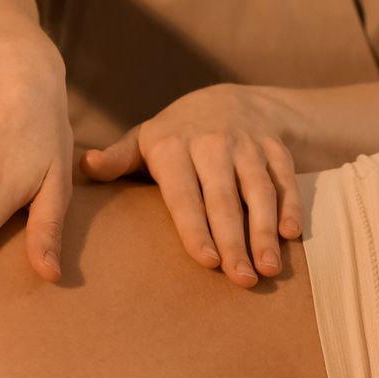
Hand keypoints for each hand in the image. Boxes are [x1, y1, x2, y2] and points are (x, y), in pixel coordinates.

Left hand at [79, 83, 303, 287]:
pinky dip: (292, 205)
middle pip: (224, 198)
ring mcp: (247, 145)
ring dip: (266, 230)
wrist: (230, 98)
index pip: (185, 194)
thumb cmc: (177, 135)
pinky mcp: (276, 148)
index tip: (206, 261)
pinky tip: (292, 235)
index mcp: (173, 146)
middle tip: (242, 279)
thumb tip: (87, 166)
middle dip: (235, 240)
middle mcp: (212, 143)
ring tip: (269, 268)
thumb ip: (118, 158)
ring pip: (258, 191)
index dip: (196, 228)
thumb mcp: (144, 140)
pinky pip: (285, 178)